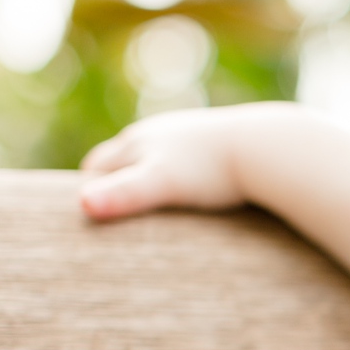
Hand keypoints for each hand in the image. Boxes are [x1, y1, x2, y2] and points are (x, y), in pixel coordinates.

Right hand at [78, 103, 294, 220]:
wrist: (267, 146)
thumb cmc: (214, 168)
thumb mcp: (163, 182)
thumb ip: (125, 194)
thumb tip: (82, 206)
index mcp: (139, 141)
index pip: (97, 167)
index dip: (89, 190)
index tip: (83, 217)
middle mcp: (159, 132)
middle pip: (123, 160)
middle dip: (114, 183)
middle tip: (109, 214)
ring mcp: (188, 135)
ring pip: (156, 159)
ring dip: (149, 178)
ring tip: (150, 207)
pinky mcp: (217, 144)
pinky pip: (191, 163)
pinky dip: (183, 177)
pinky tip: (195, 192)